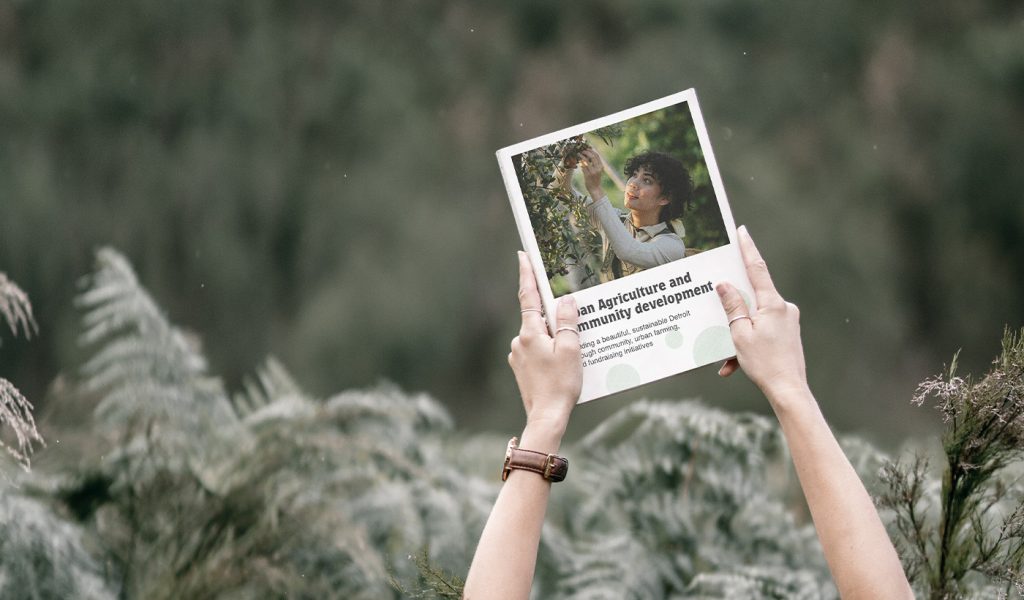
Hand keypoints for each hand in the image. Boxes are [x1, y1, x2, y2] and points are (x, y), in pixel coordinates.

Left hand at [508, 252, 581, 432]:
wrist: (546, 417)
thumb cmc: (560, 385)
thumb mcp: (570, 349)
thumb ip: (568, 322)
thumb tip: (566, 300)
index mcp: (530, 333)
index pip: (528, 296)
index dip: (526, 274)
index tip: (522, 255)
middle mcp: (519, 342)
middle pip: (538, 318)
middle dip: (554, 315)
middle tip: (572, 320)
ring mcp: (518, 357)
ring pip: (539, 336)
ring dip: (554, 336)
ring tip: (574, 351)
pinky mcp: (522, 369)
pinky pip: (538, 351)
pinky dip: (550, 351)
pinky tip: (564, 363)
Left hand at [578, 148, 604, 199]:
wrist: (595, 189)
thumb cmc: (595, 179)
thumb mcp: (598, 171)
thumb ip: (595, 164)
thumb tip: (589, 156)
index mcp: (601, 166)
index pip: (597, 156)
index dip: (592, 151)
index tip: (587, 148)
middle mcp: (598, 168)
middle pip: (592, 156)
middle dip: (586, 152)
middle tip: (582, 151)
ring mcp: (593, 172)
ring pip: (587, 161)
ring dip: (582, 156)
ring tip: (579, 154)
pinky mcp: (588, 175)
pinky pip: (583, 166)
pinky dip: (580, 162)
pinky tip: (578, 161)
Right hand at [716, 226, 807, 407]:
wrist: (789, 391)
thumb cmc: (765, 363)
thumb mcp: (740, 333)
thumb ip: (732, 306)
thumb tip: (724, 284)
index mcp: (773, 303)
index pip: (757, 268)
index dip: (747, 249)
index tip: (742, 231)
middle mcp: (783, 308)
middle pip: (752, 297)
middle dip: (733, 309)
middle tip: (721, 314)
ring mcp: (787, 321)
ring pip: (755, 319)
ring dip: (738, 336)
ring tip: (727, 359)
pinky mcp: (788, 334)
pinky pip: (762, 332)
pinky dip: (747, 345)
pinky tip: (734, 366)